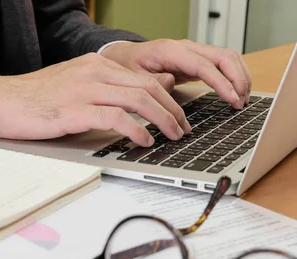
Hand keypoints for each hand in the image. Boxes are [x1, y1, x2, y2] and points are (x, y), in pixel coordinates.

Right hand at [0, 53, 190, 146]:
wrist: (2, 101)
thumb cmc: (36, 99)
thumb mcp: (76, 86)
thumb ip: (107, 87)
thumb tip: (139, 93)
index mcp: (96, 64)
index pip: (143, 78)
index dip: (168, 98)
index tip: (178, 117)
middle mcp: (94, 72)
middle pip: (147, 86)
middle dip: (172, 110)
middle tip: (183, 129)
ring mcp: (85, 89)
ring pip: (137, 99)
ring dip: (162, 120)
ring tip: (173, 136)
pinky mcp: (74, 110)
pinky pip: (116, 117)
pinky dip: (136, 130)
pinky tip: (144, 141)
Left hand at [100, 39, 251, 108]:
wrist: (123, 58)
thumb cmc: (127, 67)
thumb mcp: (133, 77)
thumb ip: (152, 81)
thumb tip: (171, 83)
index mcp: (171, 51)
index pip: (205, 65)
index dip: (222, 82)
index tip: (232, 99)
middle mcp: (186, 48)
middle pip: (224, 57)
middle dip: (237, 79)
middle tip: (240, 103)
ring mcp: (193, 53)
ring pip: (227, 58)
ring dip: (239, 77)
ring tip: (241, 101)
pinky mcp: (196, 61)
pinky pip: (222, 65)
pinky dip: (232, 77)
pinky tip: (234, 93)